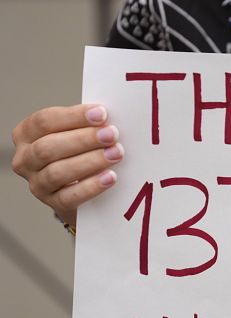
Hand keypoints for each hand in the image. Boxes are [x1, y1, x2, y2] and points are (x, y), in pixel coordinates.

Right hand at [11, 104, 123, 227]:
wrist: (78, 188)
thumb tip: (109, 119)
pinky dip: (91, 186)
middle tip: (112, 134)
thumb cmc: (78, 152)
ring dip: (90, 161)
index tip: (102, 113)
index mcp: (27, 134)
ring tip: (116, 154)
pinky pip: (70, 197)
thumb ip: (86, 124)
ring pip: (57, 172)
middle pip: (48, 147)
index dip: (74, 116)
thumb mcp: (76, 134)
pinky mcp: (53, 204)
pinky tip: (110, 177)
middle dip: (83, 139)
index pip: (44, 121)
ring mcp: (37, 183)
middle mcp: (26, 159)